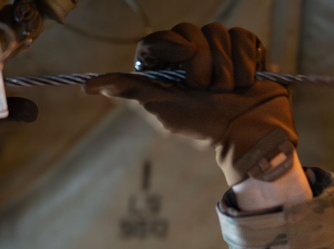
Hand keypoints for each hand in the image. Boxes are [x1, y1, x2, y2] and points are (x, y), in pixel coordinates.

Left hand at [84, 23, 296, 185]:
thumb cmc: (202, 124)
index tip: (185, 56)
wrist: (247, 133)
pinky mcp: (243, 47)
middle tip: (206, 88)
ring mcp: (218, 49)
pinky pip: (241, 36)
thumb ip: (129, 88)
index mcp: (165, 67)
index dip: (171, 45)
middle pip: (190, 31)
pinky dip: (245, 62)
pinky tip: (245, 81)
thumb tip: (86, 86)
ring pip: (218, 32)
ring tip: (227, 90)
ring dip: (225, 68)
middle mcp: (190, 54)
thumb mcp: (161, 106)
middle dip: (202, 63)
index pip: (157, 40)